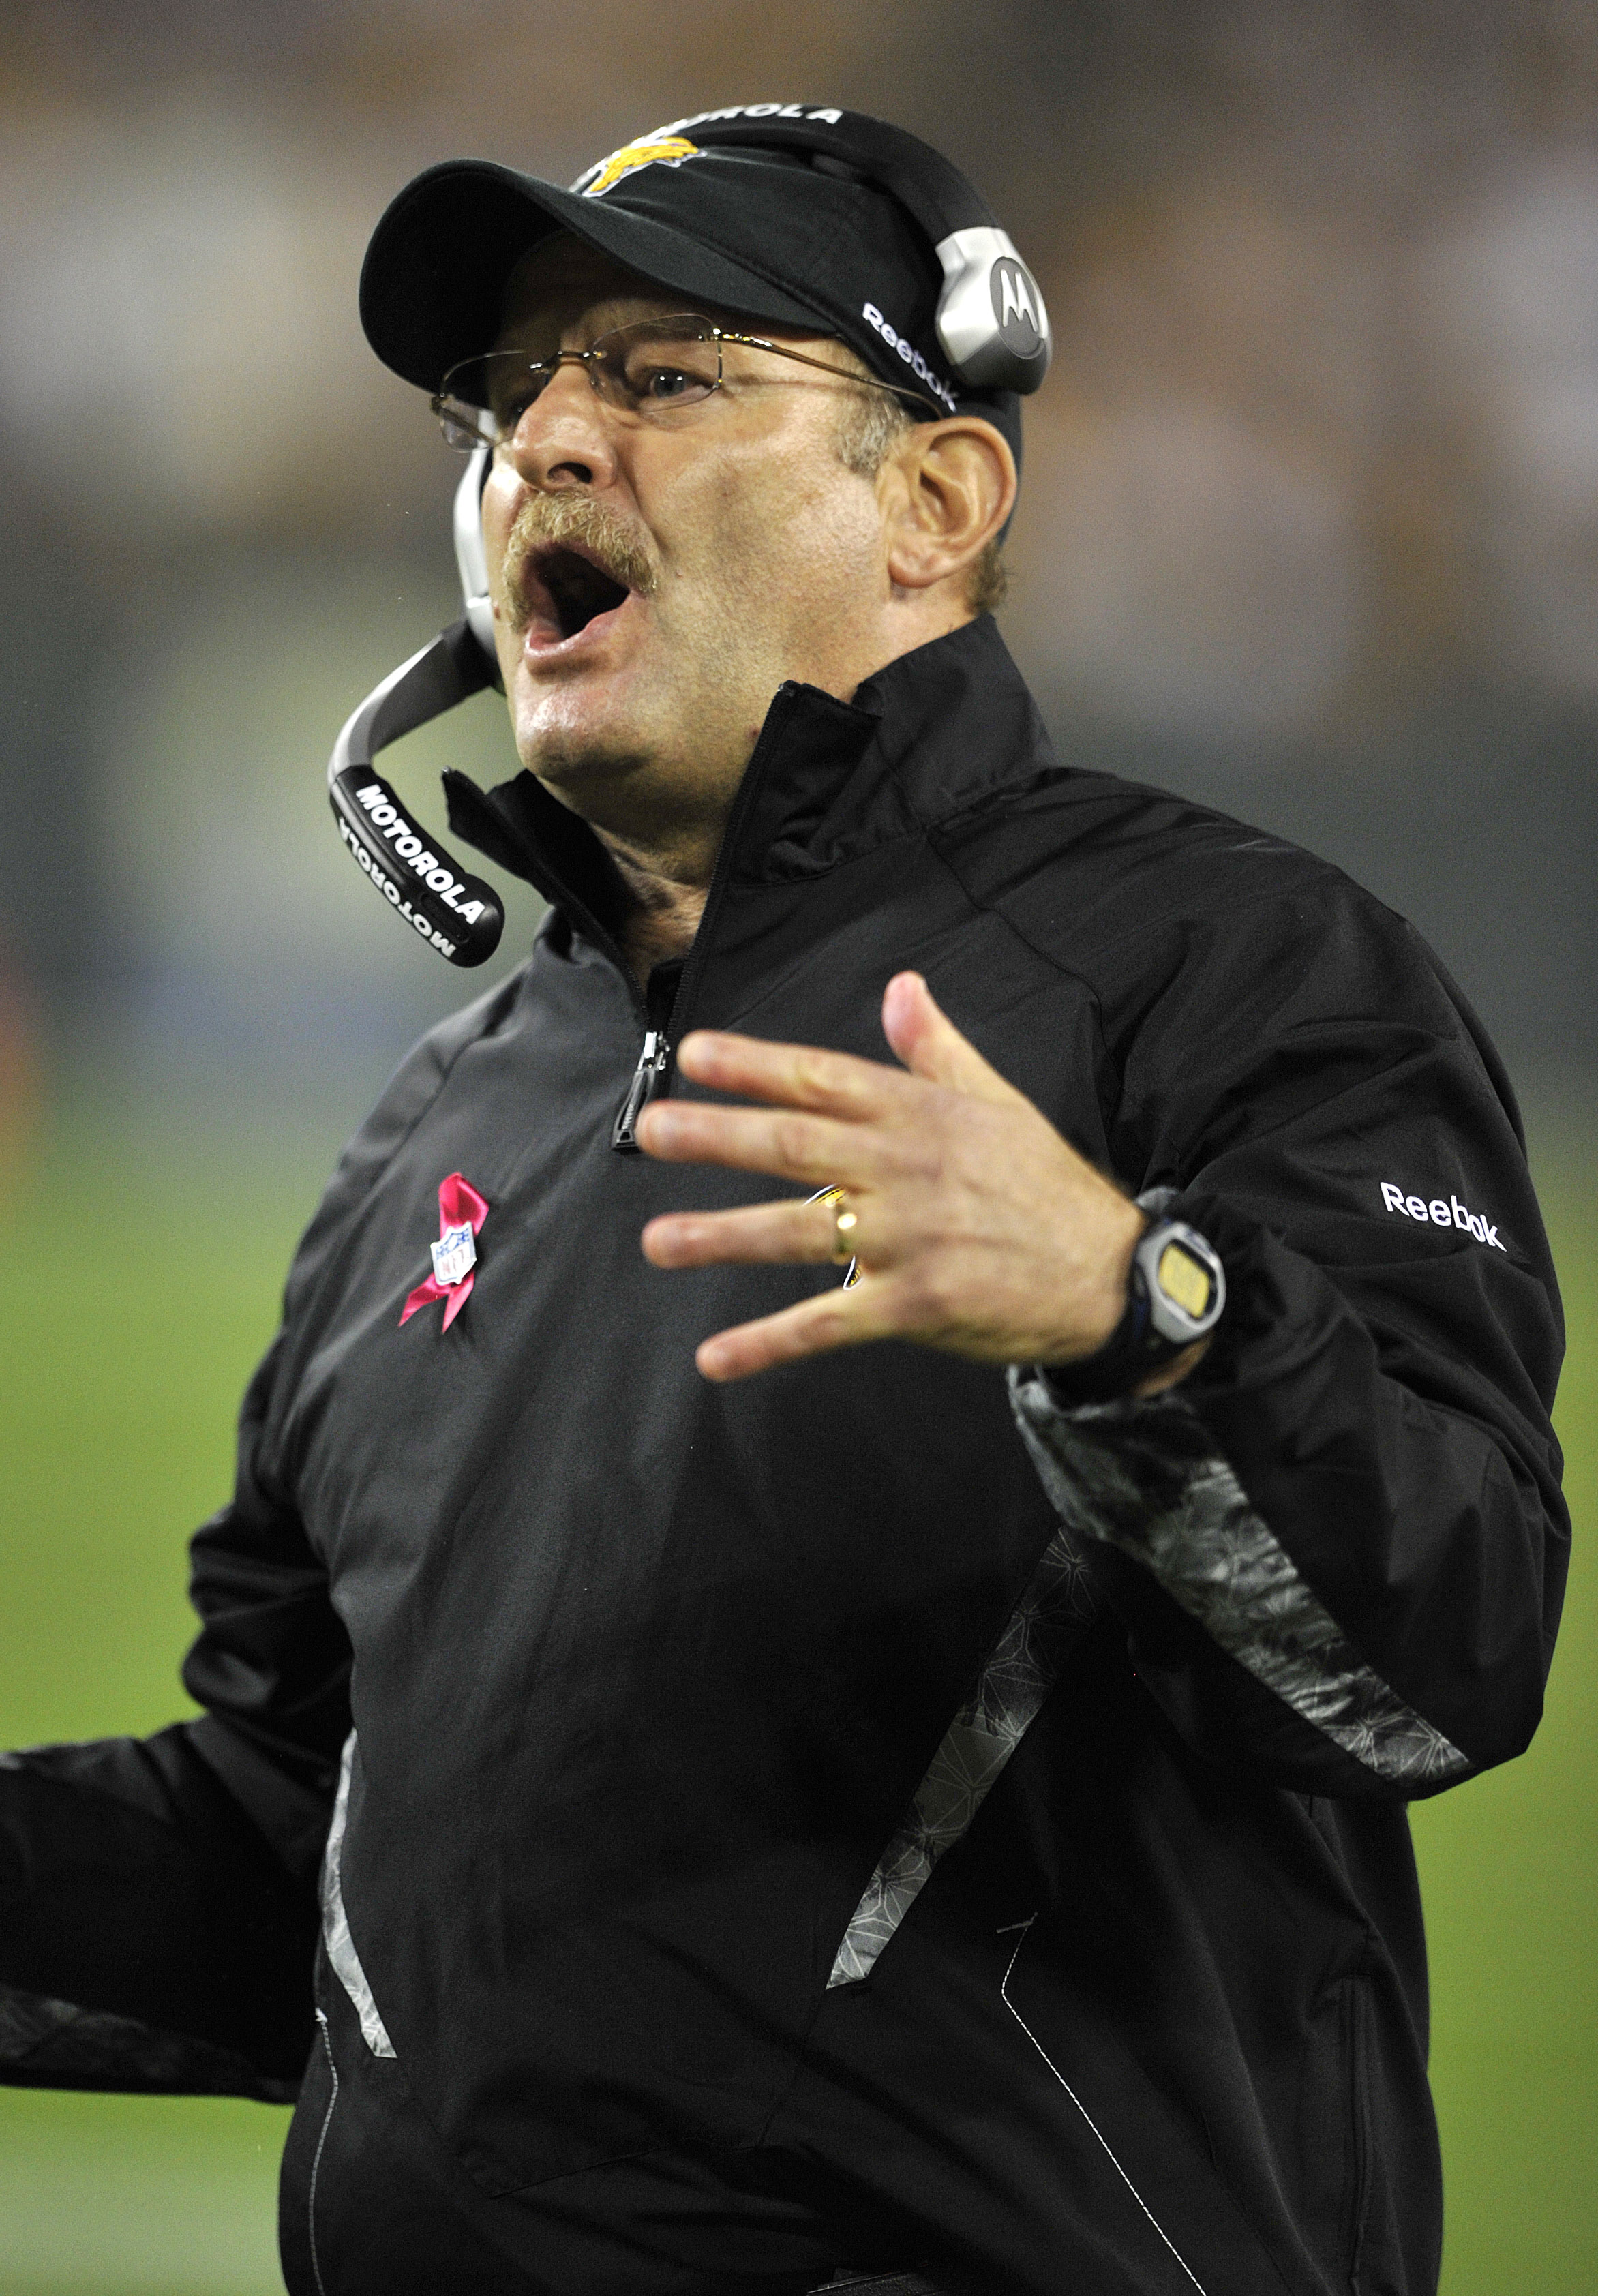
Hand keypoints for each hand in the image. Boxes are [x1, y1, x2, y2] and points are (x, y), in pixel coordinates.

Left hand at [637, 971, 1150, 1384]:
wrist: (1113, 1274)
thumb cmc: (1048, 1187)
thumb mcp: (999, 1101)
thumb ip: (937, 1048)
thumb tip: (902, 988)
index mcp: (922, 1116)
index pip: (823, 1079)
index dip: (755, 1066)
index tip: (694, 1055)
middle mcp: (907, 1170)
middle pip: (796, 1146)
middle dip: (717, 1137)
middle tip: (652, 1131)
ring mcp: (909, 1240)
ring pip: (800, 1232)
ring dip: (723, 1236)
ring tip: (659, 1241)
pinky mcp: (915, 1305)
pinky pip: (828, 1325)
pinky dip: (769, 1343)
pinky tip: (717, 1357)